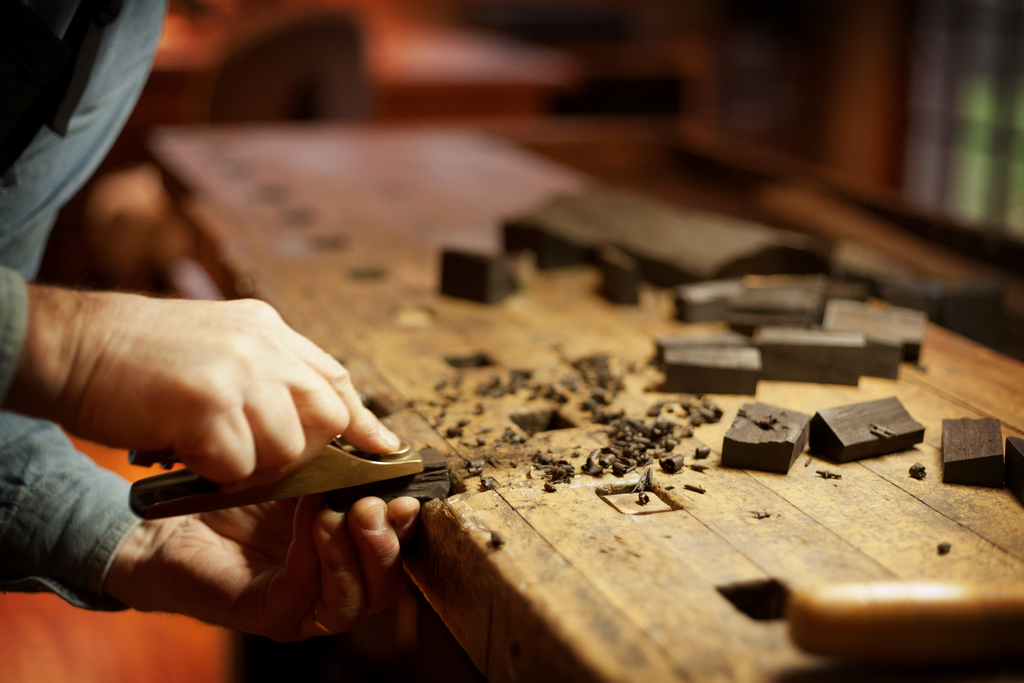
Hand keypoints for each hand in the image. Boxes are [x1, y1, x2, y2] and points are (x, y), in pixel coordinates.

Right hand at [8, 285, 400, 483]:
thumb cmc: (137, 356)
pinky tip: (184, 452)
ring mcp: (237, 372)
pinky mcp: (207, 404)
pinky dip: (215, 472)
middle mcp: (262, 345)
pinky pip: (239, 466)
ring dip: (250, 464)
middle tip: (254, 454)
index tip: (383, 448)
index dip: (360, 420)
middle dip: (302, 450)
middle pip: (326, 417)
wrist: (71, 344)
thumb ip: (267, 372)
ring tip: (207, 448)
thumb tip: (314, 412)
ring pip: (286, 449)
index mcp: (267, 329)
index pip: (334, 378)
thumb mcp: (218, 345)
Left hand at [104, 495, 419, 639]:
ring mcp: (301, 606)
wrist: (166, 520)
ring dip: (355, 554)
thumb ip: (343, 467)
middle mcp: (330, 586)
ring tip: (340, 511)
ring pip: (353, 602)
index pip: (396, 552)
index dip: (407, 527)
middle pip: (385, 587)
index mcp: (346, 553)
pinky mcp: (267, 614)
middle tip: (376, 504)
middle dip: (388, 545)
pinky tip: (311, 519)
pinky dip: (315, 558)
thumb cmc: (233, 496)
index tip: (407, 492)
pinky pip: (305, 595)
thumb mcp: (300, 471)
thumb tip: (389, 446)